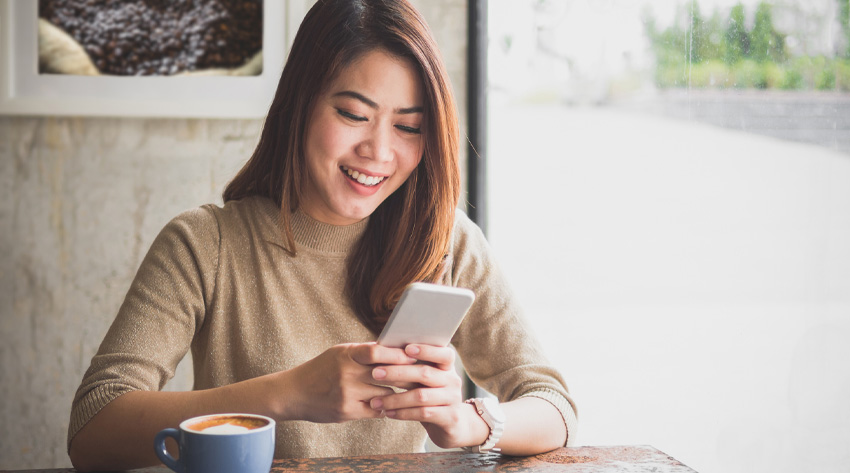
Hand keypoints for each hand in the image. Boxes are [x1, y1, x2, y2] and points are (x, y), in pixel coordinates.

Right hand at [285, 343, 416, 422]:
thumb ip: (365, 352)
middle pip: (386, 375)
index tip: (414, 357)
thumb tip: (396, 348)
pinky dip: (386, 407)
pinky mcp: (347, 412)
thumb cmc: (322, 369)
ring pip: (385, 394)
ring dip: (396, 393)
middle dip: (406, 376)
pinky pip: (377, 411)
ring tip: (407, 391)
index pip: (377, 352)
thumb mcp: (340, 353)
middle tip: (422, 376)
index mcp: (346, 354)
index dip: (398, 355)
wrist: (294, 393)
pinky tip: (390, 404)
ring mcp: (347, 394)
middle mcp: (346, 373)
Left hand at [367, 344, 486, 448]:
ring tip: (375, 402)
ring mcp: (453, 399)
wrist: (452, 425)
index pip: (443, 353)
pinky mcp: (450, 417)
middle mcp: (452, 380)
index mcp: (447, 366)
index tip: (406, 348)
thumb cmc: (430, 395)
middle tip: (375, 373)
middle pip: (425, 373)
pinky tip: (388, 413)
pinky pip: (423, 413)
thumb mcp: (425, 380)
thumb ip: (412, 367)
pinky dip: (403, 413)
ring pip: (421, 396)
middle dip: (398, 372)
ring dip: (395, 399)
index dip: (426, 350)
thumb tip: (383, 353)